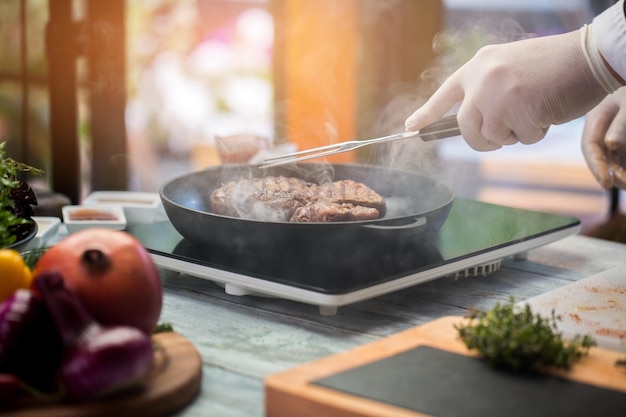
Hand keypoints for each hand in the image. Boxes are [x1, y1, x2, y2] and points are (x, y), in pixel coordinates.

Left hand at [405, 30, 606, 150]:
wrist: (587, 56)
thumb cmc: (551, 67)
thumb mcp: (508, 69)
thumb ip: (486, 91)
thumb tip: (470, 124)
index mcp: (478, 66)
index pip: (445, 94)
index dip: (426, 113)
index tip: (410, 128)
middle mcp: (482, 78)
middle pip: (465, 128)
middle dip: (482, 140)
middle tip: (502, 136)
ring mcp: (498, 94)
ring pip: (491, 136)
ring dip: (512, 135)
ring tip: (532, 111)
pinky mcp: (516, 110)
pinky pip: (519, 139)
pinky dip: (534, 133)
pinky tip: (545, 111)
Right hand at [582, 87, 625, 189]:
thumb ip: (620, 125)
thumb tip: (611, 145)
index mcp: (595, 118)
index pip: (590, 147)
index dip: (597, 167)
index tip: (607, 184)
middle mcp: (603, 127)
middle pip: (601, 156)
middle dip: (611, 173)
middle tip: (623, 184)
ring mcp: (615, 130)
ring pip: (614, 156)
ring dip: (621, 170)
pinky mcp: (625, 134)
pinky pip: (623, 152)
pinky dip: (625, 163)